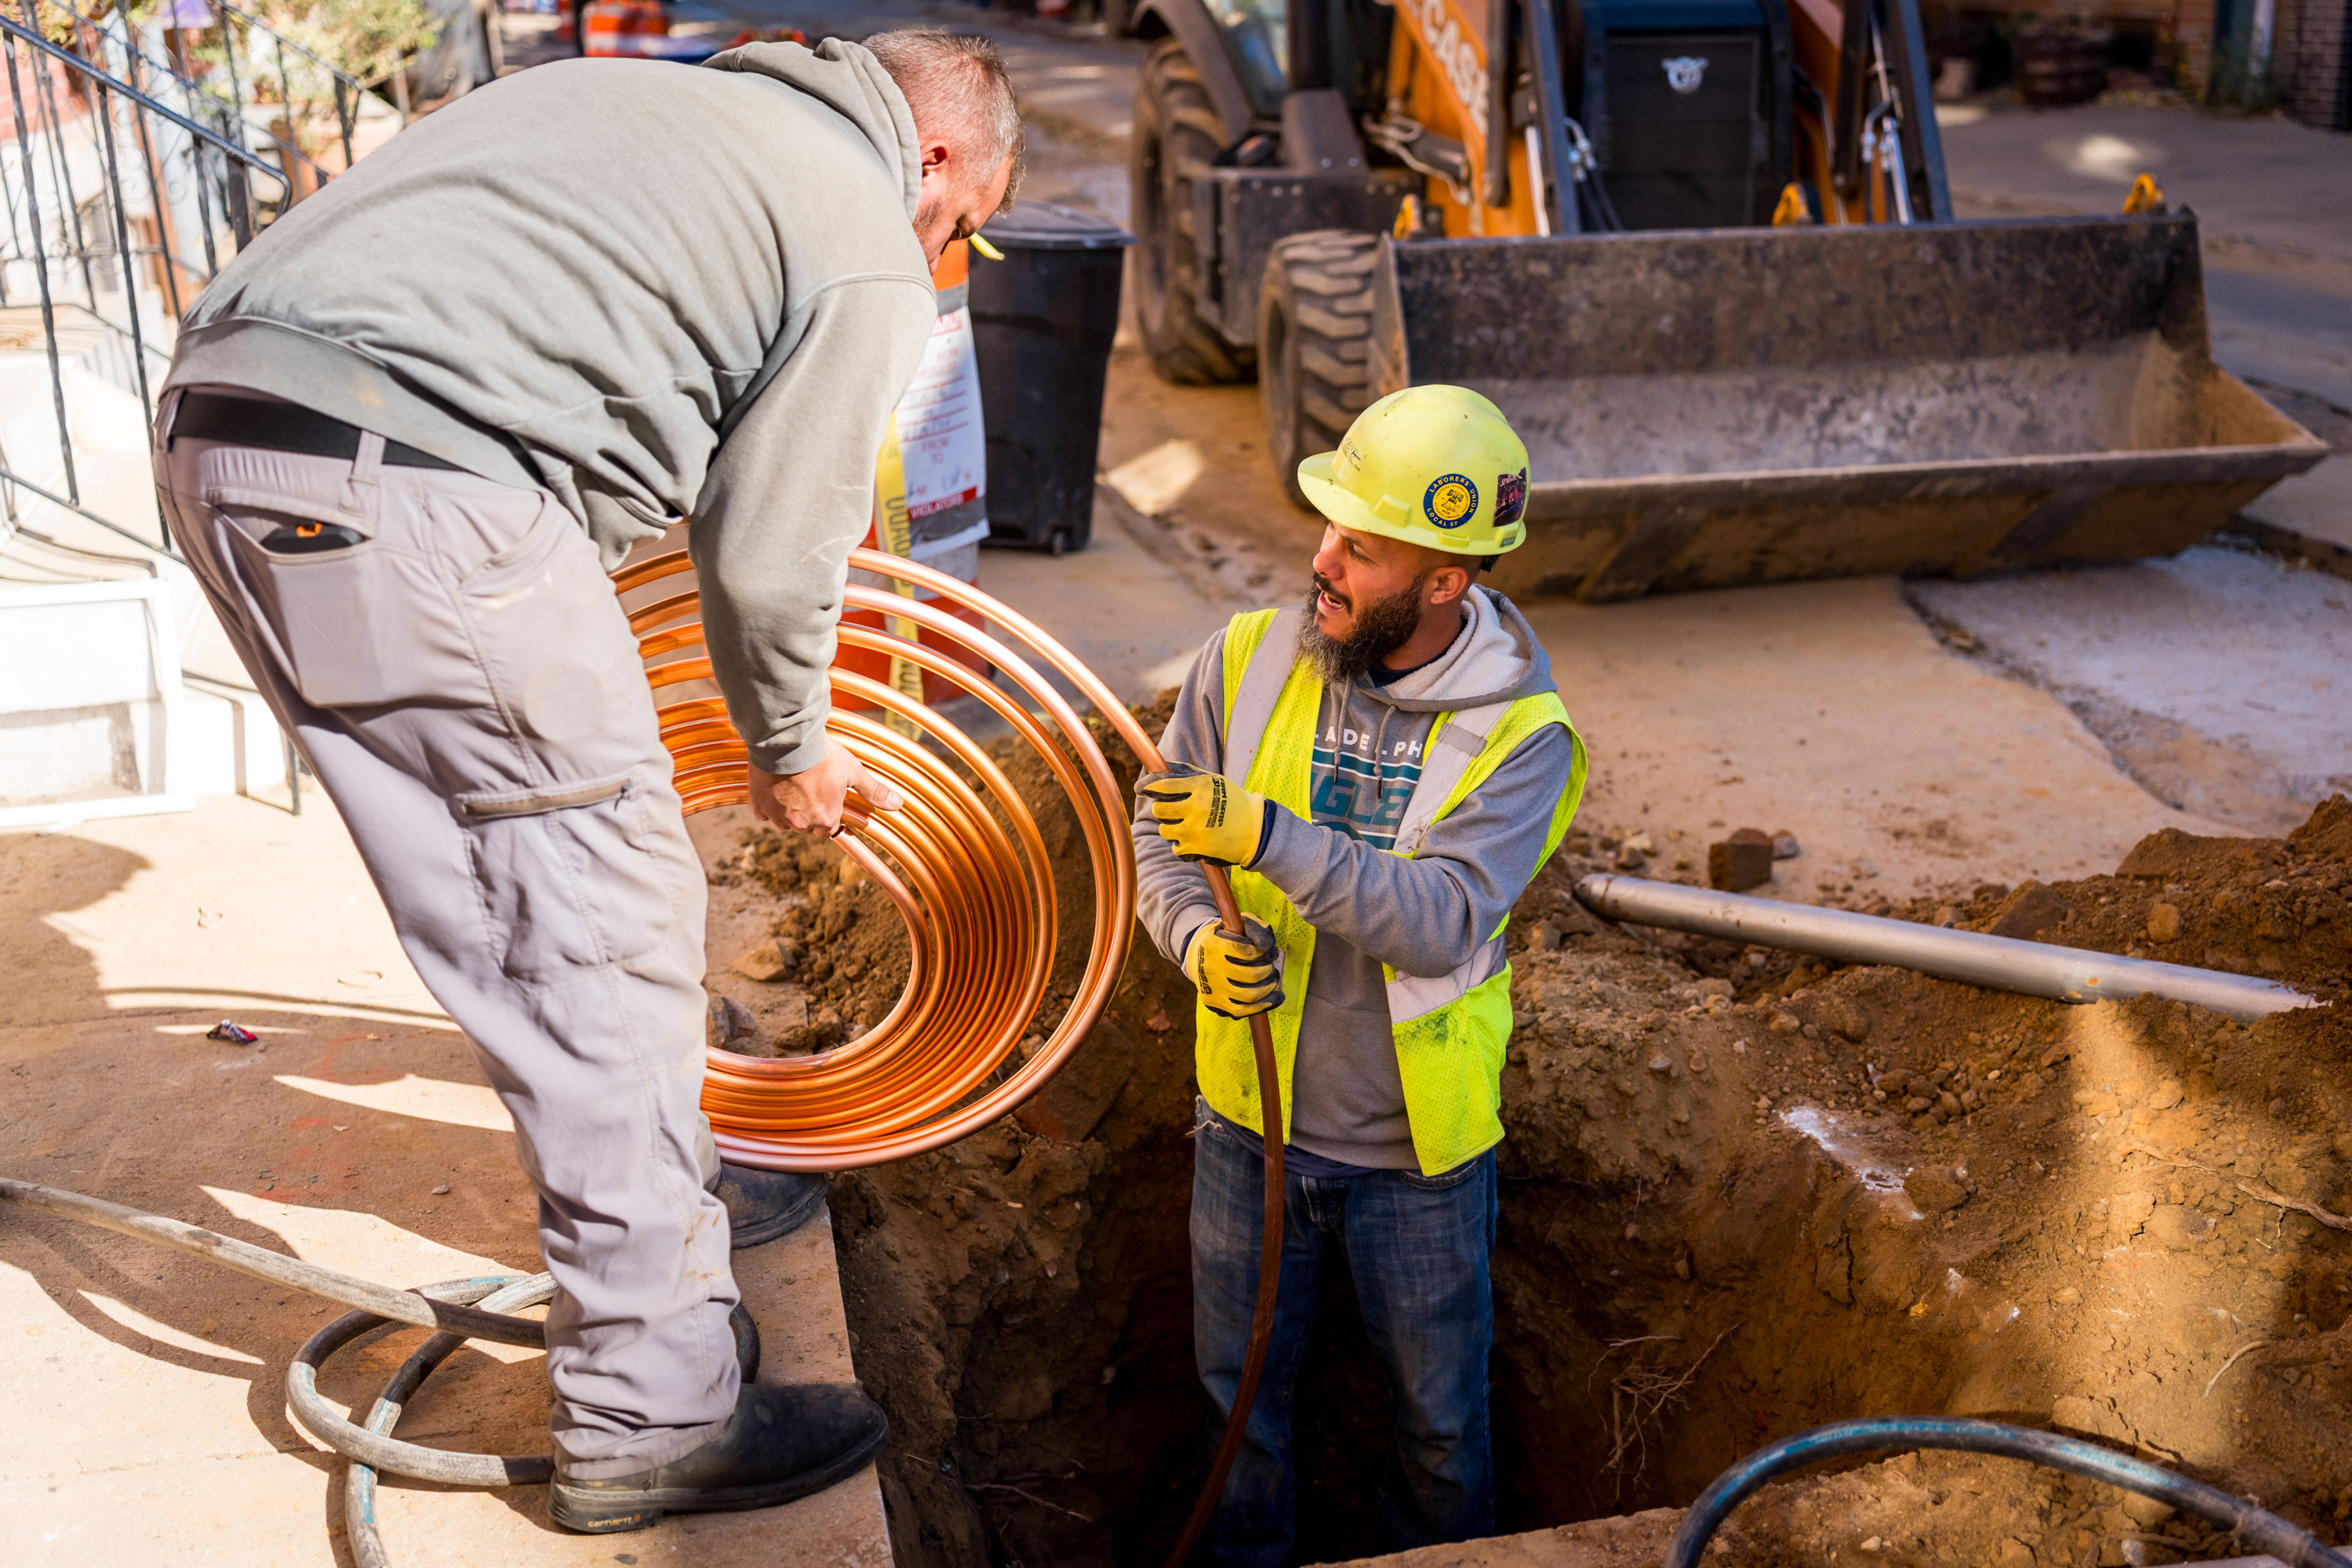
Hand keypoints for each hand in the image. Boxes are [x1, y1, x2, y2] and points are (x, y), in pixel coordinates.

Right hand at [748, 746, 902, 836]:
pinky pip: (764, 813)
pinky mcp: (759, 805)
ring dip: (789, 810)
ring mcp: (778, 816)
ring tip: (793, 786)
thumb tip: (897, 804)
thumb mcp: (853, 772)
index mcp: (826, 819)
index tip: (828, 800)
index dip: (830, 813)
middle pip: (808, 826)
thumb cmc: (822, 757)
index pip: (830, 828)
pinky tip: (774, 788)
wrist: (787, 742)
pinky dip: (768, 805)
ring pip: (785, 821)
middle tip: (811, 789)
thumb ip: (873, 791)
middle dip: (810, 812)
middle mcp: (801, 823)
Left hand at [1137, 761, 1272, 866]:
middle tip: (1171, 810)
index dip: (1147, 786)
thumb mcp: (1213, 780)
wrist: (1256, 830)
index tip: (1140, 788)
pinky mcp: (1198, 848)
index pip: (1163, 785)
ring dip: (1170, 828)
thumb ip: (1185, 773)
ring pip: (1164, 830)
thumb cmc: (1232, 801)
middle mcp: (1197, 806)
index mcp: (1201, 786)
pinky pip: (1175, 848)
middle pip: (1158, 809)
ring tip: (1184, 825)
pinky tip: (1193, 839)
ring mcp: (1196, 829)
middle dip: (1161, 809)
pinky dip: (1181, 845)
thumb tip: (1157, 768)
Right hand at [1182, 916, 1283, 1020]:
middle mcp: (1210, 968)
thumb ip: (1259, 930)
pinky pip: (1243, 1011)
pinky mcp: (1215, 1004)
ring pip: (1249, 996)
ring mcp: (1211, 989)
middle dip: (1268, 971)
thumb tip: (1268, 949)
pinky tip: (1276, 997)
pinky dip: (1264, 1005)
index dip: (1263, 952)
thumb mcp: (1241, 925)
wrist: (1198, 955)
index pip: (1247, 951)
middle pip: (1251, 975)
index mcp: (1214, 944)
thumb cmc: (1227, 938)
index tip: (1265, 951)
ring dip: (1268, 987)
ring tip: (1271, 979)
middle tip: (1270, 967)